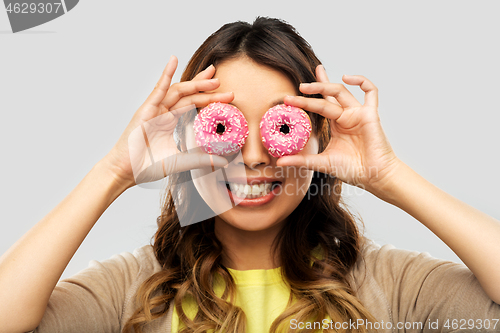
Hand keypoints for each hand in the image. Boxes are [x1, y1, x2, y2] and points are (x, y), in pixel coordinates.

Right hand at [102, 56, 232, 188]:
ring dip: (195, 82)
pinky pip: (158, 89)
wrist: (126, 171)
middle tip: (222, 79)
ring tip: (212, 76)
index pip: (192, 104)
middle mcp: (163, 112)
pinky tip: (173, 60)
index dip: (208, 97)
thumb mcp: (181, 161)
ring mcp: (154, 109)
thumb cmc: (147, 166)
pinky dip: (166, 74)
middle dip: (205, 86)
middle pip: (187, 93)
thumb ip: (202, 159)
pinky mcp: (146, 109)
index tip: (225, 93)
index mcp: (169, 121)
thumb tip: (224, 161)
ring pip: (178, 90)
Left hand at [278, 65, 400, 194]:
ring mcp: (358, 113)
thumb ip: (301, 160)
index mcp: (336, 124)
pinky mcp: (370, 114)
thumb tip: (278, 162)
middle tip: (298, 86)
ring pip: (341, 92)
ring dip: (325, 85)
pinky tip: (347, 77)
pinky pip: (371, 92)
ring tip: (306, 87)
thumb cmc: (352, 170)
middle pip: (329, 94)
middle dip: (314, 88)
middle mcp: (347, 116)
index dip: (306, 98)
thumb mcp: (322, 163)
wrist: (374, 177)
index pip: (320, 104)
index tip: (289, 97)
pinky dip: (361, 81)